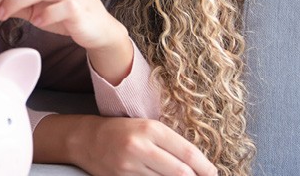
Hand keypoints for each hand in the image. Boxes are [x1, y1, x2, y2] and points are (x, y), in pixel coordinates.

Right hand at [39, 115, 217, 175]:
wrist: (86, 139)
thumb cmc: (121, 130)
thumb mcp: (146, 127)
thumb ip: (170, 142)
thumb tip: (197, 163)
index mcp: (150, 129)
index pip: (187, 152)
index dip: (205, 166)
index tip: (213, 173)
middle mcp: (140, 146)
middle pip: (180, 172)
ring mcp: (130, 165)